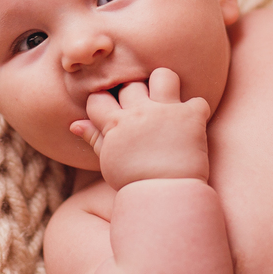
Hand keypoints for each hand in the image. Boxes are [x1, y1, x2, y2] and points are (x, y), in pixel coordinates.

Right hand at [69, 67, 210, 189]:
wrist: (165, 197)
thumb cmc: (135, 182)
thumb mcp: (109, 161)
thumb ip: (94, 138)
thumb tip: (75, 124)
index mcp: (116, 123)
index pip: (98, 97)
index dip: (102, 102)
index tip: (112, 110)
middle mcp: (140, 112)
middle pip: (131, 84)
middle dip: (134, 92)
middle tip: (143, 108)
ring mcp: (167, 111)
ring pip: (163, 76)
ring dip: (164, 85)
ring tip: (166, 100)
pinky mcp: (191, 117)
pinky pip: (198, 101)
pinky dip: (196, 110)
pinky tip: (192, 123)